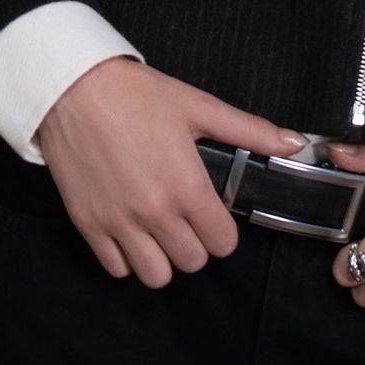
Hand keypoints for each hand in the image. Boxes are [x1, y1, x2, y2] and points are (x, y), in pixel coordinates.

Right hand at [35, 58, 305, 286]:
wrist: (72, 88)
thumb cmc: (135, 94)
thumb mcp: (199, 107)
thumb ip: (249, 131)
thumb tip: (293, 143)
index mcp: (188, 187)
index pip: (222, 244)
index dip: (222, 231)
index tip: (212, 215)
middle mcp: (156, 213)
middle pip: (192, 263)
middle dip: (194, 245)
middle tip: (186, 220)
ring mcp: (120, 222)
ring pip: (155, 276)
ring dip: (162, 259)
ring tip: (159, 233)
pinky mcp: (88, 224)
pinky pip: (116, 268)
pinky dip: (126, 257)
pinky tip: (130, 232)